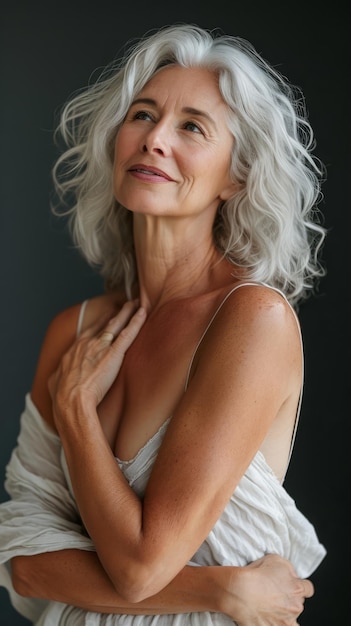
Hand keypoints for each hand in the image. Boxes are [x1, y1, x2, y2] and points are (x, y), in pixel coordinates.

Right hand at [49, 300, 146, 424]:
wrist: (70, 401)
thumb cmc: (62, 395)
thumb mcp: (54, 381)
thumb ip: (58, 375)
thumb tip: (57, 378)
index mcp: (74, 349)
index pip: (89, 331)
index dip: (99, 324)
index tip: (105, 317)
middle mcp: (87, 343)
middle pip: (104, 324)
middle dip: (115, 313)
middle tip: (124, 304)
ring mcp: (101, 346)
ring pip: (116, 324)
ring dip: (126, 312)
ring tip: (134, 303)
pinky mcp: (114, 354)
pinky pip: (127, 334)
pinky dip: (136, 322)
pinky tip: (143, 312)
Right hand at [221, 554, 313, 625]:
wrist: (240, 592)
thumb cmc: (255, 575)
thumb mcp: (275, 559)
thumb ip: (289, 568)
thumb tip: (293, 575)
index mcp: (297, 588)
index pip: (308, 589)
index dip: (299, 586)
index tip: (291, 587)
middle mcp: (295, 606)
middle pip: (298, 603)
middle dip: (288, 600)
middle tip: (274, 595)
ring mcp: (286, 621)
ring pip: (291, 619)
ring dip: (284, 615)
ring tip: (270, 609)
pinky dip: (277, 624)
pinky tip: (270, 619)